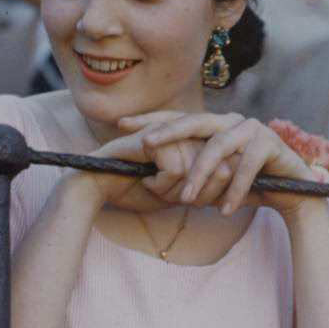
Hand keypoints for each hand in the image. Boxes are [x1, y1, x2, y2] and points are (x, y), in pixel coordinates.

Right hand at [74, 112, 229, 212]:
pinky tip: (145, 179)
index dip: (211, 191)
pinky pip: (177, 170)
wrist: (98, 188)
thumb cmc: (138, 189)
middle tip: (162, 190)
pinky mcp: (158, 135)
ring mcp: (173, 130)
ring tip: (152, 184)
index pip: (227, 168)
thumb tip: (230, 173)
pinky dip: (160, 184)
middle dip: (191, 193)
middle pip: (216, 170)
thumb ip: (209, 187)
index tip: (182, 197)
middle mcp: (188, 131)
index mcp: (196, 140)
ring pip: (196, 172)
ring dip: (173, 189)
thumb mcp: (181, 193)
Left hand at [120, 111, 319, 218]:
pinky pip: (246, 166)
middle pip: (195, 121)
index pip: (179, 118)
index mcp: (215, 126)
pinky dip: (234, 190)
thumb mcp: (214, 180)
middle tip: (145, 144)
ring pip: (217, 147)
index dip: (151, 120)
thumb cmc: (247, 188)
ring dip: (200, 175)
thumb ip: (190, 173)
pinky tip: (225, 210)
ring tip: (186, 199)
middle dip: (168, 131)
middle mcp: (231, 121)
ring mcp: (252, 129)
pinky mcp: (270, 143)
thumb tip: (152, 180)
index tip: (122, 124)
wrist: (292, 194)